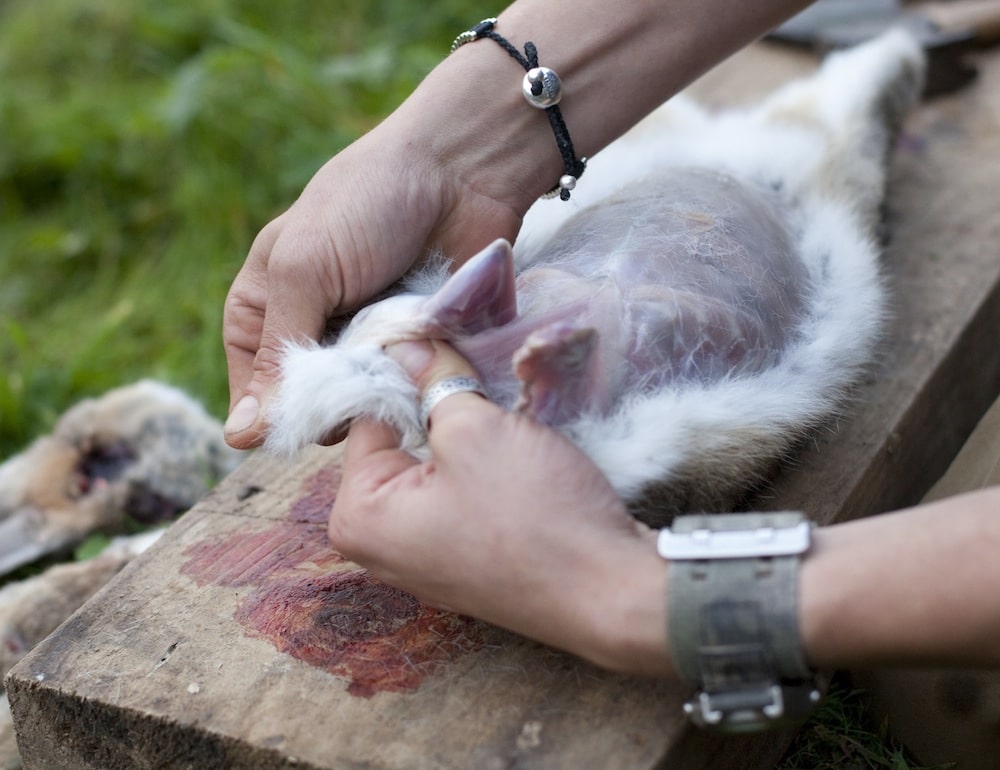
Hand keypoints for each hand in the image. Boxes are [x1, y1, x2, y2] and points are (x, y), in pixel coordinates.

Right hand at [222, 117, 524, 448]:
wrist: (462, 170)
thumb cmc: (366, 204)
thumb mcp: (303, 270)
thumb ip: (276, 353)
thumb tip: (240, 437)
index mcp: (266, 307)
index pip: (251, 388)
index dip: (271, 411)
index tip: (296, 422)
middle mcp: (315, 331)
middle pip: (310, 406)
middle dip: (330, 401)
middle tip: (357, 376)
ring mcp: (369, 344)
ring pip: (361, 406)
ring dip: (374, 393)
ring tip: (393, 360)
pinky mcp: (417, 349)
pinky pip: (407, 392)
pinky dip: (412, 386)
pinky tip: (423, 369)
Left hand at [329, 339, 672, 675]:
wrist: (609, 591)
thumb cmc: (532, 514)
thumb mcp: (475, 429)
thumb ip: (432, 381)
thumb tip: (404, 343)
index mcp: (358, 518)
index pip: (367, 416)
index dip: (409, 375)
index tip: (447, 347)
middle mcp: (377, 548)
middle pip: (399, 444)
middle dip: (436, 408)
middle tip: (481, 378)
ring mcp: (423, 561)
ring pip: (433, 467)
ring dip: (465, 436)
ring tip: (504, 418)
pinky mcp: (465, 563)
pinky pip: (457, 497)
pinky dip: (481, 470)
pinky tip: (514, 457)